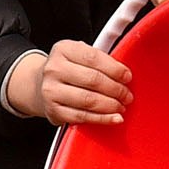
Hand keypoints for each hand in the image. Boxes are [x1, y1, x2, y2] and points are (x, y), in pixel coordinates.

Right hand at [5, 40, 132, 126]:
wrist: (40, 86)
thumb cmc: (68, 70)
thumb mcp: (79, 56)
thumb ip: (99, 60)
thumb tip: (124, 75)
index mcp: (63, 49)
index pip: (94, 58)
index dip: (115, 69)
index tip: (127, 77)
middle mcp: (54, 69)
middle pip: (93, 80)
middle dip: (116, 89)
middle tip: (127, 95)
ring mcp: (51, 91)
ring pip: (88, 100)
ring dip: (111, 105)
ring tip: (121, 106)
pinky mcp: (53, 110)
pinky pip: (82, 116)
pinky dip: (102, 119)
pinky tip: (113, 118)